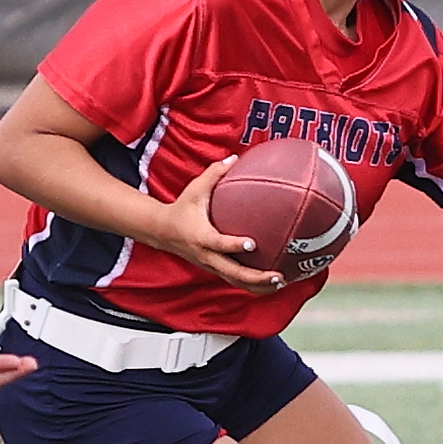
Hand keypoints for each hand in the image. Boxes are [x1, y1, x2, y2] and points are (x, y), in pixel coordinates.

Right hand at [153, 157, 285, 296]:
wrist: (162, 232)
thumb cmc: (182, 209)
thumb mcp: (195, 190)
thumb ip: (214, 173)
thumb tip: (235, 157)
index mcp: (201, 236)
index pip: (219, 243)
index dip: (235, 245)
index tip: (253, 243)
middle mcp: (207, 255)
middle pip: (233, 272)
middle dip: (256, 277)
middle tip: (278, 275)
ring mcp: (211, 266)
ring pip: (235, 282)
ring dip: (258, 285)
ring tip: (281, 282)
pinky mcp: (215, 270)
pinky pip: (235, 281)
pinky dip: (253, 286)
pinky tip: (271, 284)